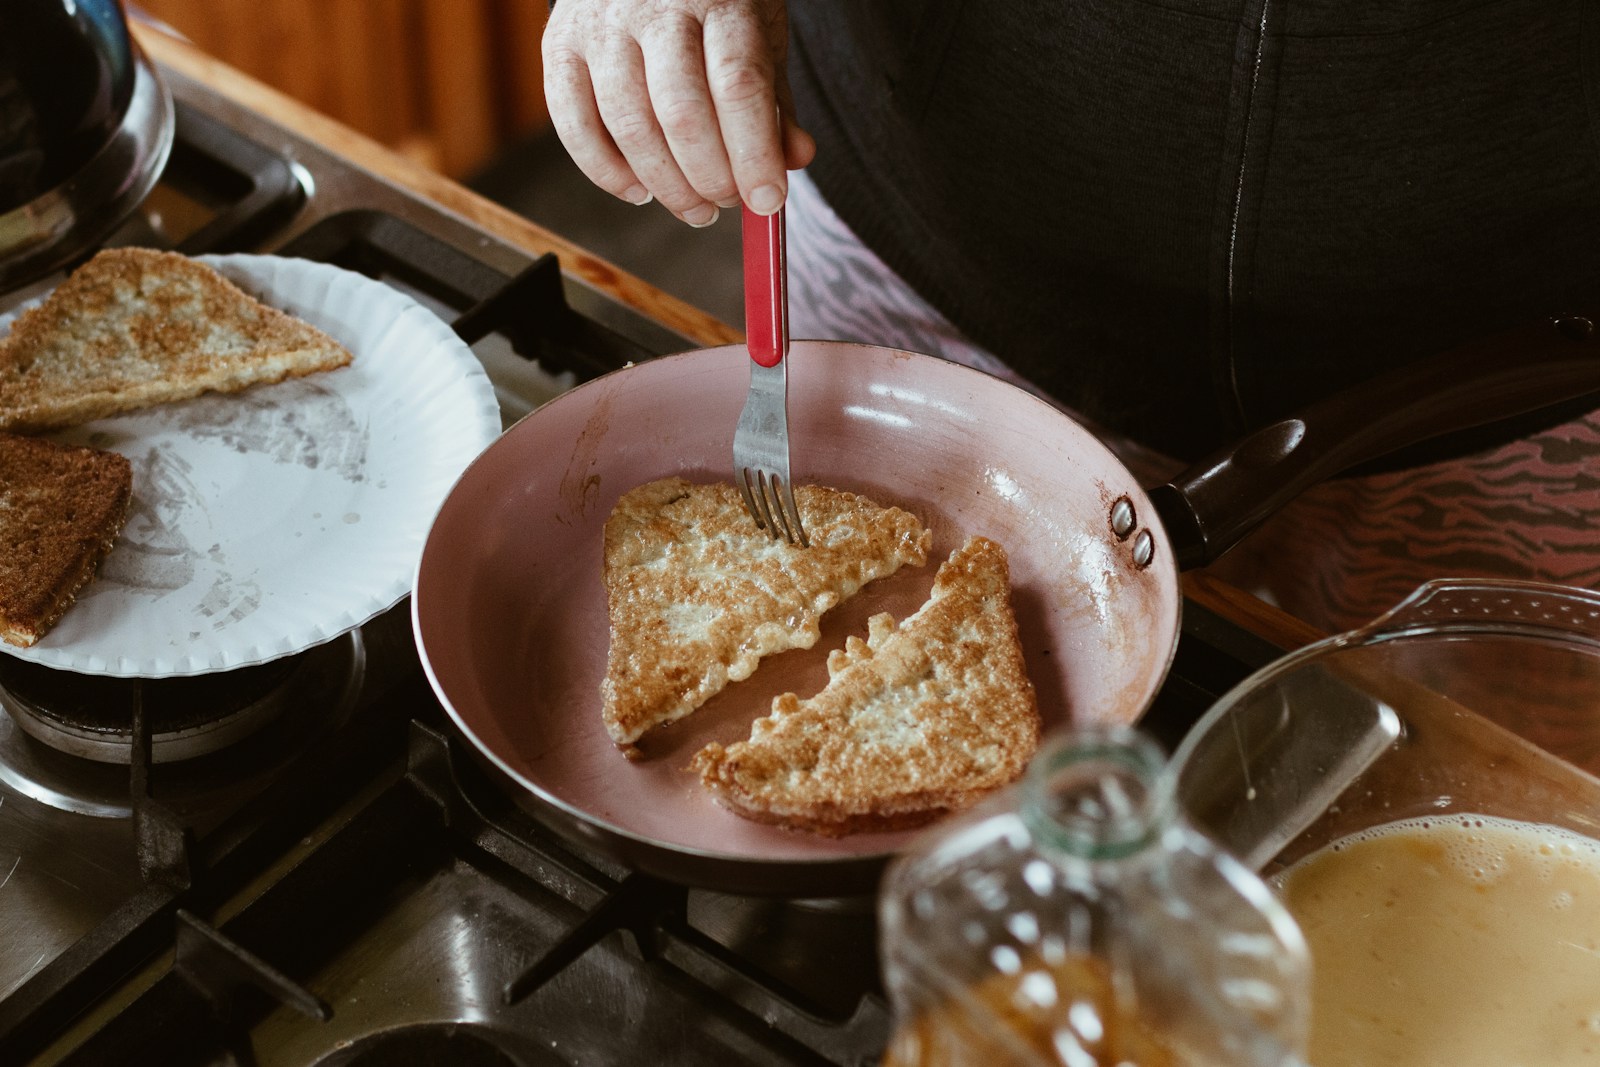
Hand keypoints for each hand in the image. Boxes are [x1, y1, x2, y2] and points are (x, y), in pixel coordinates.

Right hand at [542, 0, 816, 226]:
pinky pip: (575, 125)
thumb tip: (793, 159)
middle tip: (727, 203)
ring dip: (666, 185)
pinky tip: (639, 190)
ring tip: (694, 206)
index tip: (767, 200)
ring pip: (630, 126)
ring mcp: (602, 26)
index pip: (738, 85)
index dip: (754, 154)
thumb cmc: (709, 3)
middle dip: (710, 178)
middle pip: (681, 113)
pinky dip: (607, 172)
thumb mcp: (757, 33)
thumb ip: (773, 99)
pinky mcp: (560, 45)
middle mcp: (655, 7)